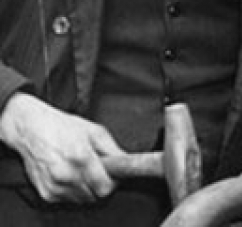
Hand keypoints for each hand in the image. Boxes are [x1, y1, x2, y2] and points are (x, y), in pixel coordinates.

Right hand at [0, 93, 122, 202]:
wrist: (31, 129)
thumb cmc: (62, 127)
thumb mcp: (94, 131)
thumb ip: (113, 149)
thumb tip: (125, 163)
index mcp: (81, 157)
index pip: (104, 187)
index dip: (114, 183)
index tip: (115, 177)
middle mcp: (66, 174)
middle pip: (95, 195)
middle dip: (101, 184)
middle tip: (99, 171)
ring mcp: (54, 185)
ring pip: (82, 199)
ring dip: (87, 189)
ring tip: (83, 171)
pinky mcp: (45, 192)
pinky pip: (67, 200)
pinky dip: (72, 191)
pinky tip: (70, 175)